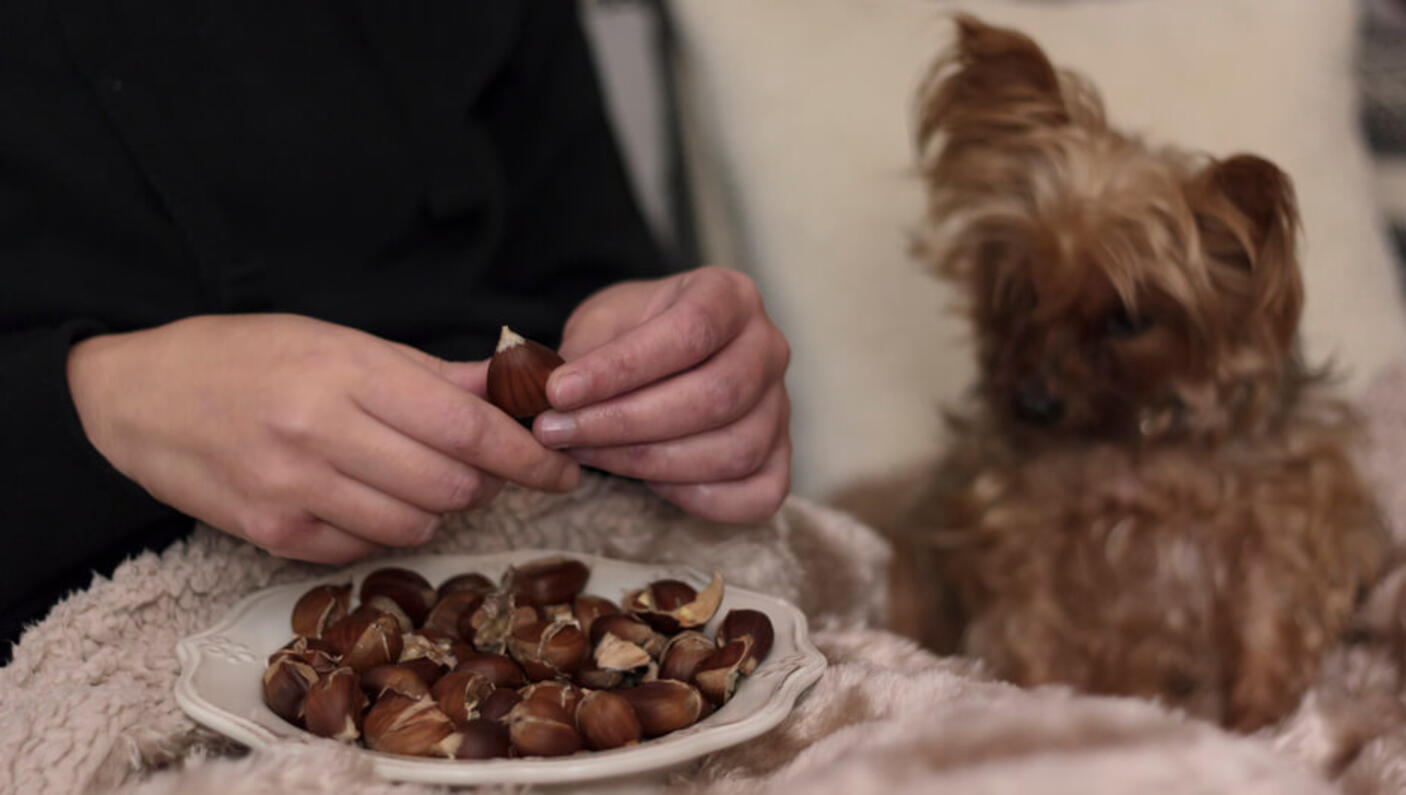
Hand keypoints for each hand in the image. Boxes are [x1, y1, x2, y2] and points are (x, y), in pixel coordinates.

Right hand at [67, 314, 577, 562]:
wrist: (139, 393)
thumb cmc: (247, 355)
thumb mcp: (339, 340)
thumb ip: (429, 374)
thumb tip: (508, 387)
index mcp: (345, 372)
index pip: (466, 428)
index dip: (527, 455)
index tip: (562, 468)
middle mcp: (319, 432)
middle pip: (450, 484)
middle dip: (484, 482)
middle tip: (482, 466)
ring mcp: (293, 489)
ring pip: (415, 523)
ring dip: (437, 506)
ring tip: (417, 476)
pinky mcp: (271, 533)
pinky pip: (364, 547)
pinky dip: (384, 528)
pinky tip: (365, 496)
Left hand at [535, 266, 790, 521]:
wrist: (664, 357)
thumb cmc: (633, 336)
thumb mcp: (603, 322)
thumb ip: (584, 351)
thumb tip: (545, 392)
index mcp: (730, 296)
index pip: (690, 332)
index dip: (623, 368)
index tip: (558, 391)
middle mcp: (768, 348)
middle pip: (714, 396)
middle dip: (625, 423)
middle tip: (556, 433)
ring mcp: (781, 408)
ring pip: (733, 451)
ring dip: (647, 462)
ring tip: (584, 454)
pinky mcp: (779, 459)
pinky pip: (755, 495)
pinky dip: (697, 497)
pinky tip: (646, 481)